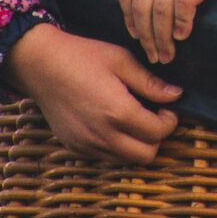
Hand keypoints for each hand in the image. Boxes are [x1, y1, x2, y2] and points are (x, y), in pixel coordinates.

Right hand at [3, 22, 181, 163]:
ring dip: (137, 145)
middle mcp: (102, 134)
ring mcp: (86, 143)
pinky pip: (105, 157)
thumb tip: (176, 95)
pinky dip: (117, 147)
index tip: (167, 108)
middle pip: (146, 156)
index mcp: (117, 111)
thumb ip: (150, 82)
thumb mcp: (121, 60)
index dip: (170, 121)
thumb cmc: (82, 56)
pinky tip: (113, 125)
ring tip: (134, 121)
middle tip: (153, 117)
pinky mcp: (74, 146)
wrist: (40, 64)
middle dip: (157, 138)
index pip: (158, 133)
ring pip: (125, 161)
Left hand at [116, 0, 216, 63]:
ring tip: (168, 54)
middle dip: (145, 35)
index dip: (127, 15)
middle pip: (141, 3)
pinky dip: (181, 22)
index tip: (136, 35)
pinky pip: (183, 2)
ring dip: (162, 37)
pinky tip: (184, 35)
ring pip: (160, 7)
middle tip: (154, 55)